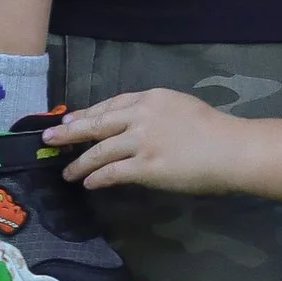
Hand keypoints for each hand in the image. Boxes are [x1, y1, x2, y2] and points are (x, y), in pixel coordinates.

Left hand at [56, 88, 242, 194]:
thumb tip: (130, 126)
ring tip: (67, 172)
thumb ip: (154, 113)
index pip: (110, 104)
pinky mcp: (146, 166)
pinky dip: (97, 178)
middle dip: (69, 132)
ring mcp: (141, 141)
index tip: (71, 119)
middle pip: (96, 123)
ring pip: (99, 151)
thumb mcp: (180, 107)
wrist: (232, 149)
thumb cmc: (213, 130)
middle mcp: (141, 116)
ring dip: (79, 163)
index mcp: (150, 98)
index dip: (87, 113)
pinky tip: (88, 183)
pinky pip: (112, 172)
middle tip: (49, 138)